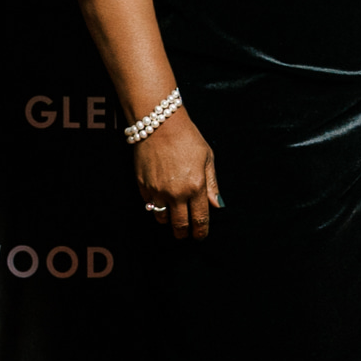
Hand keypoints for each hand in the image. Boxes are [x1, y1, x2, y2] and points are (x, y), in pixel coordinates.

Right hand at [135, 109, 220, 239]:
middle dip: (184, 233)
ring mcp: (157, 191)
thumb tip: (217, 205)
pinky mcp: (143, 186)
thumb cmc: (187, 137)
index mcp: (196, 186)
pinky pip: (149, 206)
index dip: (200, 232)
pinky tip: (161, 200)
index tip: (200, 236)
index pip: (199, 219)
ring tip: (173, 216)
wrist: (159, 124)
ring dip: (168, 221)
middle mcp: (176, 193)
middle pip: (180, 225)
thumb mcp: (207, 158)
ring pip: (162, 219)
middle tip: (186, 233)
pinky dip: (155, 207)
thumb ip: (212, 184)